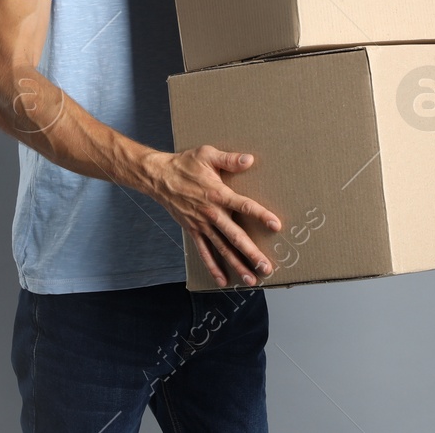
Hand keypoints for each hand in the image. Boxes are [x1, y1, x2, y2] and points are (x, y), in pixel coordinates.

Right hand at [143, 145, 281, 287]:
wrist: (158, 178)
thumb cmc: (185, 165)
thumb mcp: (207, 155)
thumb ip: (229, 160)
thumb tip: (250, 160)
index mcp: (218, 194)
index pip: (244, 206)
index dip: (261, 215)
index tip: (276, 225)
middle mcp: (211, 213)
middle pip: (235, 236)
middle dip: (252, 253)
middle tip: (266, 268)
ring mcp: (201, 225)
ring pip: (222, 249)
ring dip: (237, 265)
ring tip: (251, 280)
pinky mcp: (193, 231)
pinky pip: (204, 252)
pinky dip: (213, 267)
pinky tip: (223, 280)